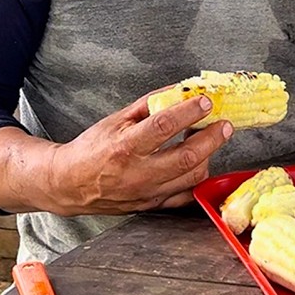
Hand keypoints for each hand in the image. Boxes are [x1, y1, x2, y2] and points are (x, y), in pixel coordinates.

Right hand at [45, 90, 231, 215]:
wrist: (69, 183)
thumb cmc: (93, 148)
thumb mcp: (117, 119)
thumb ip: (150, 104)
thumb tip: (181, 90)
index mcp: (124, 147)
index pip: (163, 127)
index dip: (188, 112)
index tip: (206, 102)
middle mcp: (137, 173)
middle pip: (186, 157)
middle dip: (212, 138)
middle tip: (224, 125)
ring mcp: (146, 193)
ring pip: (192, 177)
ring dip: (208, 156)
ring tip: (209, 140)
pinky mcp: (152, 205)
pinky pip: (186, 195)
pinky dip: (199, 178)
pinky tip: (200, 162)